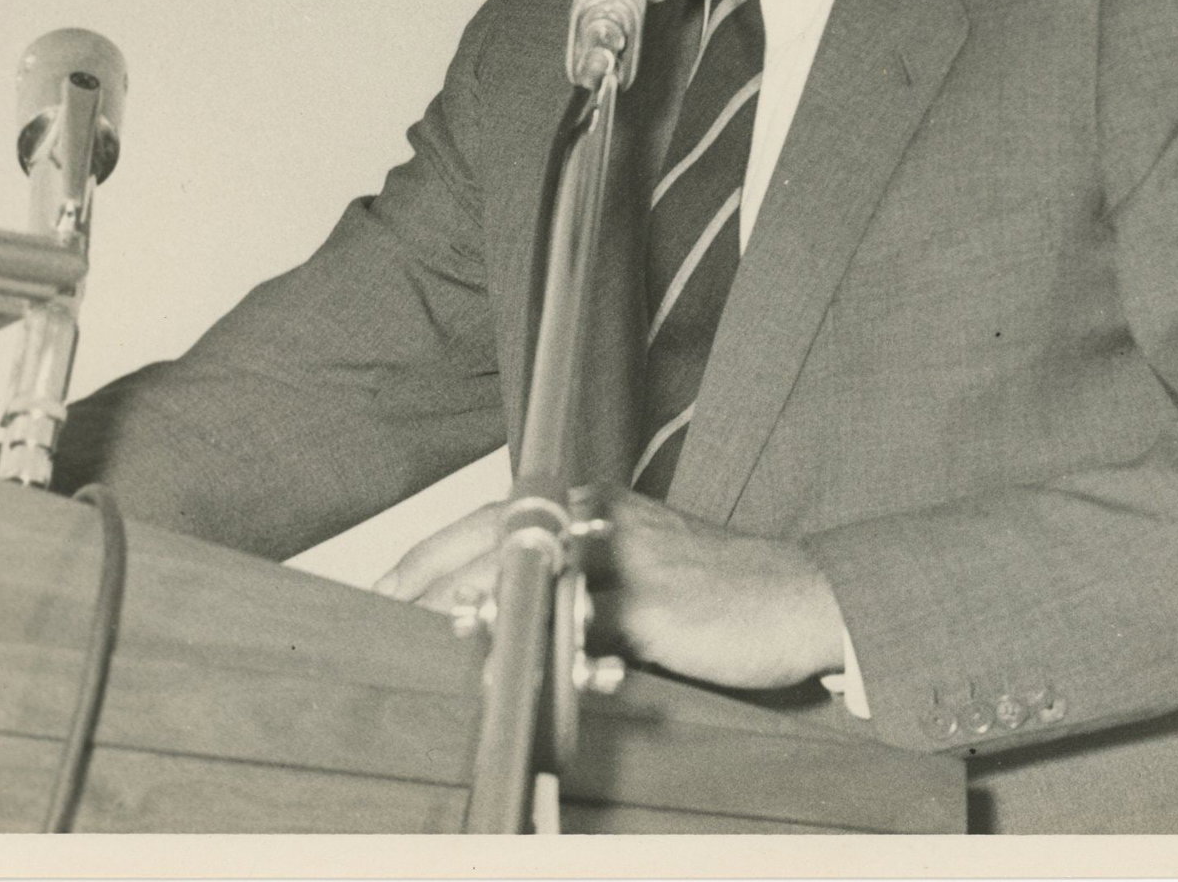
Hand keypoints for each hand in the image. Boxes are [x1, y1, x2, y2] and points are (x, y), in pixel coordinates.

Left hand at [374, 487, 846, 690]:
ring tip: (431, 641)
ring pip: (528, 577)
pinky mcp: (653, 607)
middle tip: (377, 614)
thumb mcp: (637, 570)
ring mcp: (625, 561)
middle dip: (428, 577)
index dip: (432, 552)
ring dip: (473, 612)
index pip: (491, 518)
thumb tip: (498, 617)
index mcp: (593, 506)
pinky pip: (580, 628)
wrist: (800, 593)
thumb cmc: (717, 588)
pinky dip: (539, 649)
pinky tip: (508, 672)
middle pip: (493, 538)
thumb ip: (574, 582)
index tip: (382, 585)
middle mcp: (601, 520)